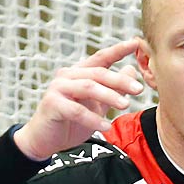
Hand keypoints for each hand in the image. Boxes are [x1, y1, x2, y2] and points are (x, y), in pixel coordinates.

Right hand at [13, 38, 145, 160]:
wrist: (45, 140)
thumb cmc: (71, 122)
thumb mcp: (97, 105)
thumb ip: (113, 89)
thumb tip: (132, 70)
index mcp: (79, 73)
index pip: (101, 58)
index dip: (118, 50)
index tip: (135, 43)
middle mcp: (67, 75)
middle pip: (98, 73)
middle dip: (120, 80)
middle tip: (138, 89)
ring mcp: (58, 88)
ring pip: (89, 87)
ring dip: (109, 96)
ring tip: (125, 105)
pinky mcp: (52, 104)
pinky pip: (77, 110)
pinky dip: (93, 119)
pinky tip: (106, 127)